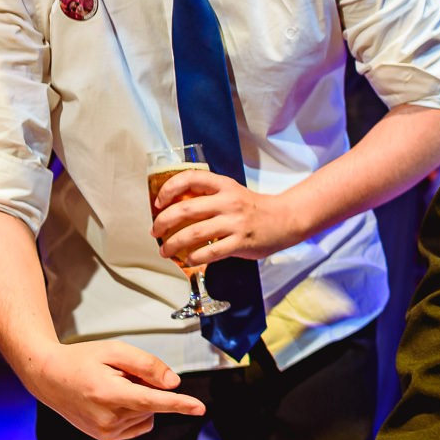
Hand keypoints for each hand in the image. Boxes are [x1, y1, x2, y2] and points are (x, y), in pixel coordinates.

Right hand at [22, 339, 204, 439]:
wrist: (49, 377)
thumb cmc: (82, 360)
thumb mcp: (115, 351)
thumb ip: (146, 365)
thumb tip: (172, 383)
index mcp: (109, 394)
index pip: (153, 401)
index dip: (179, 404)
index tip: (200, 408)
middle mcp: (107, 418)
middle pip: (151, 404)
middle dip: (147, 388)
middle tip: (121, 374)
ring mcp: (105, 431)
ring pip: (147, 416)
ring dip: (140, 401)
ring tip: (113, 386)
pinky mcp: (104, 437)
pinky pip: (138, 425)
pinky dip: (136, 413)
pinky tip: (115, 400)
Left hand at [152, 169, 304, 265]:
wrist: (285, 219)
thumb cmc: (254, 208)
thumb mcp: (232, 192)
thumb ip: (209, 197)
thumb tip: (176, 210)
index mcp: (223, 185)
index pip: (190, 178)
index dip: (169, 189)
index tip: (158, 202)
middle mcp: (227, 202)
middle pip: (185, 209)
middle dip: (163, 222)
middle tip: (155, 232)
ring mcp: (234, 223)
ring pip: (194, 233)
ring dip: (173, 244)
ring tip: (165, 251)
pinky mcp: (240, 242)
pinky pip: (211, 252)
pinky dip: (195, 258)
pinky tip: (188, 261)